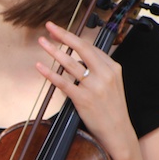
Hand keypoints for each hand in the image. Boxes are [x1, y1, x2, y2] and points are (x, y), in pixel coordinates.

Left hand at [35, 21, 133, 152]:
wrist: (118, 132)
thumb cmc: (112, 108)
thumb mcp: (112, 84)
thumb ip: (98, 69)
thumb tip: (78, 58)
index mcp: (112, 67)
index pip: (90, 47)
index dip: (73, 37)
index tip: (60, 31)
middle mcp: (104, 74)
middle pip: (81, 48)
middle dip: (63, 35)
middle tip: (49, 26)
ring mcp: (94, 86)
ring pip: (70, 63)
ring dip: (53, 50)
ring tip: (42, 42)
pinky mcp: (83, 99)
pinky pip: (63, 82)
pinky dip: (49, 73)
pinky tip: (40, 66)